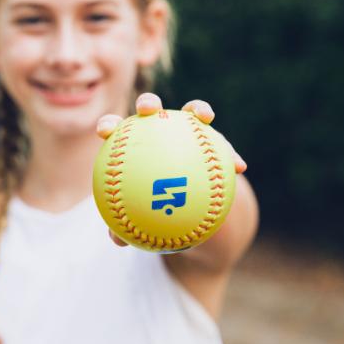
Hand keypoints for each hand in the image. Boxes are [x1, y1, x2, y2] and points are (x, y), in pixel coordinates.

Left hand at [95, 92, 247, 246]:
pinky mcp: (211, 140)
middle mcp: (156, 130)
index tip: (105, 130)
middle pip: (150, 108)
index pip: (115, 128)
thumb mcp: (138, 219)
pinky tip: (239, 166)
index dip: (109, 124)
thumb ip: (125, 225)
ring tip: (204, 115)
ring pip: (190, 112)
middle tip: (148, 110)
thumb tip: (117, 242)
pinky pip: (221, 142)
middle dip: (148, 102)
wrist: (184, 204)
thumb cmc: (151, 208)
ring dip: (198, 108)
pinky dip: (230, 153)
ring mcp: (186, 131)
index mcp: (131, 144)